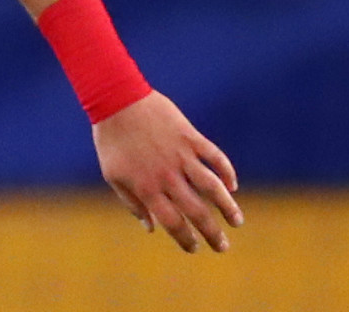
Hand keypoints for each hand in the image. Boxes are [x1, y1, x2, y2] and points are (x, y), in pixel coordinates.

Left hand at [93, 91, 241, 253]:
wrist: (117, 100)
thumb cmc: (111, 140)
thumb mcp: (113, 175)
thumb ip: (132, 203)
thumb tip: (149, 228)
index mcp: (146, 187)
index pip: (172, 222)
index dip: (185, 239)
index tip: (194, 248)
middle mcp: (167, 175)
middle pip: (196, 211)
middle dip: (212, 233)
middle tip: (222, 247)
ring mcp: (181, 155)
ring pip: (212, 186)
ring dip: (227, 207)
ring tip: (237, 221)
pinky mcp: (190, 137)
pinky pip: (215, 157)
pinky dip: (227, 172)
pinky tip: (232, 186)